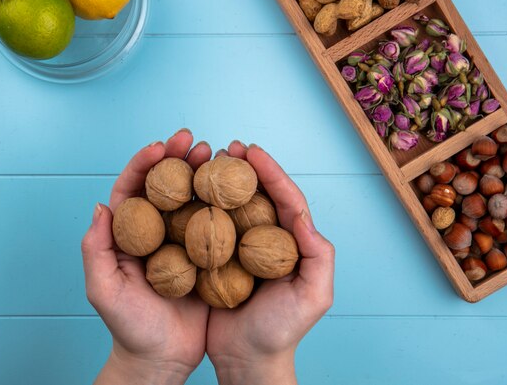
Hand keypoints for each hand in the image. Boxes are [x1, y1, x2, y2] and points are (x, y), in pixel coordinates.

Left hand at [81, 129, 211, 384]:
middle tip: (197, 142)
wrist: (160, 358)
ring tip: (219, 155)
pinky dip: (225, 204)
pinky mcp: (205, 256)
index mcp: (129, 234)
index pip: (134, 189)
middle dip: (179, 159)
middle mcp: (156, 231)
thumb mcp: (103, 290)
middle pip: (166, 186)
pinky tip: (239, 190)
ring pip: (193, 199)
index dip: (145, 164)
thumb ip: (95, 249)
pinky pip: (215, 224)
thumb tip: (102, 206)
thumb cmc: (128, 327)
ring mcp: (182, 242)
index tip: (162, 146)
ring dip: (203, 175)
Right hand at [207, 142, 334, 384]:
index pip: (285, 198)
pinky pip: (210, 227)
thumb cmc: (283, 331)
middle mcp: (267, 240)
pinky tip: (188, 194)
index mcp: (292, 243)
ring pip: (232, 206)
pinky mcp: (218, 259)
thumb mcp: (313, 296)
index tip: (251, 151)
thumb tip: (302, 214)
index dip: (270, 171)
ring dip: (222, 181)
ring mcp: (241, 248)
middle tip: (227, 147)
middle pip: (258, 195)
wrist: (248, 359)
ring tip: (207, 161)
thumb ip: (317, 255)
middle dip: (244, 168)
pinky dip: (201, 207)